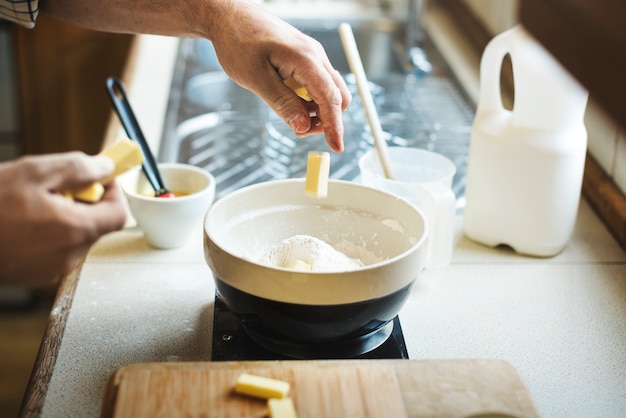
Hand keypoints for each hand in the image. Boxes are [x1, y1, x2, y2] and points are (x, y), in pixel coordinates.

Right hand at [0, 152, 126, 286]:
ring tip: (29, 205)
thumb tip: (106, 167)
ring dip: (64, 216)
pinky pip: (56, 249)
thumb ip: (78, 169)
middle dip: (84, 202)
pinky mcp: (36, 276)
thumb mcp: (33, 173)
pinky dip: (48, 233)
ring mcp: (52, 269)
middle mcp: (69, 255)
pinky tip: (20, 222)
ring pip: (75, 236)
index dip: (113, 191)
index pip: (119, 213)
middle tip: (56, 187)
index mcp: (75, 230)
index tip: (101, 177)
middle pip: (97, 224)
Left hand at [207, 0, 351, 151]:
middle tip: (300, 131)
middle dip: (326, 119)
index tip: (336, 148)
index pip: (330, 98)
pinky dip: (310, 98)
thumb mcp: (256, 79)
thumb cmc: (238, 42)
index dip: (334, 126)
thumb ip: (282, 103)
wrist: (230, 15)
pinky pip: (318, 83)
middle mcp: (315, 55)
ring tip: (290, 114)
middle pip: (338, 96)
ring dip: (317, 110)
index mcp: (305, 59)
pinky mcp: (306, 58)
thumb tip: (303, 127)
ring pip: (329, 90)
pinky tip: (289, 100)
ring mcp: (312, 55)